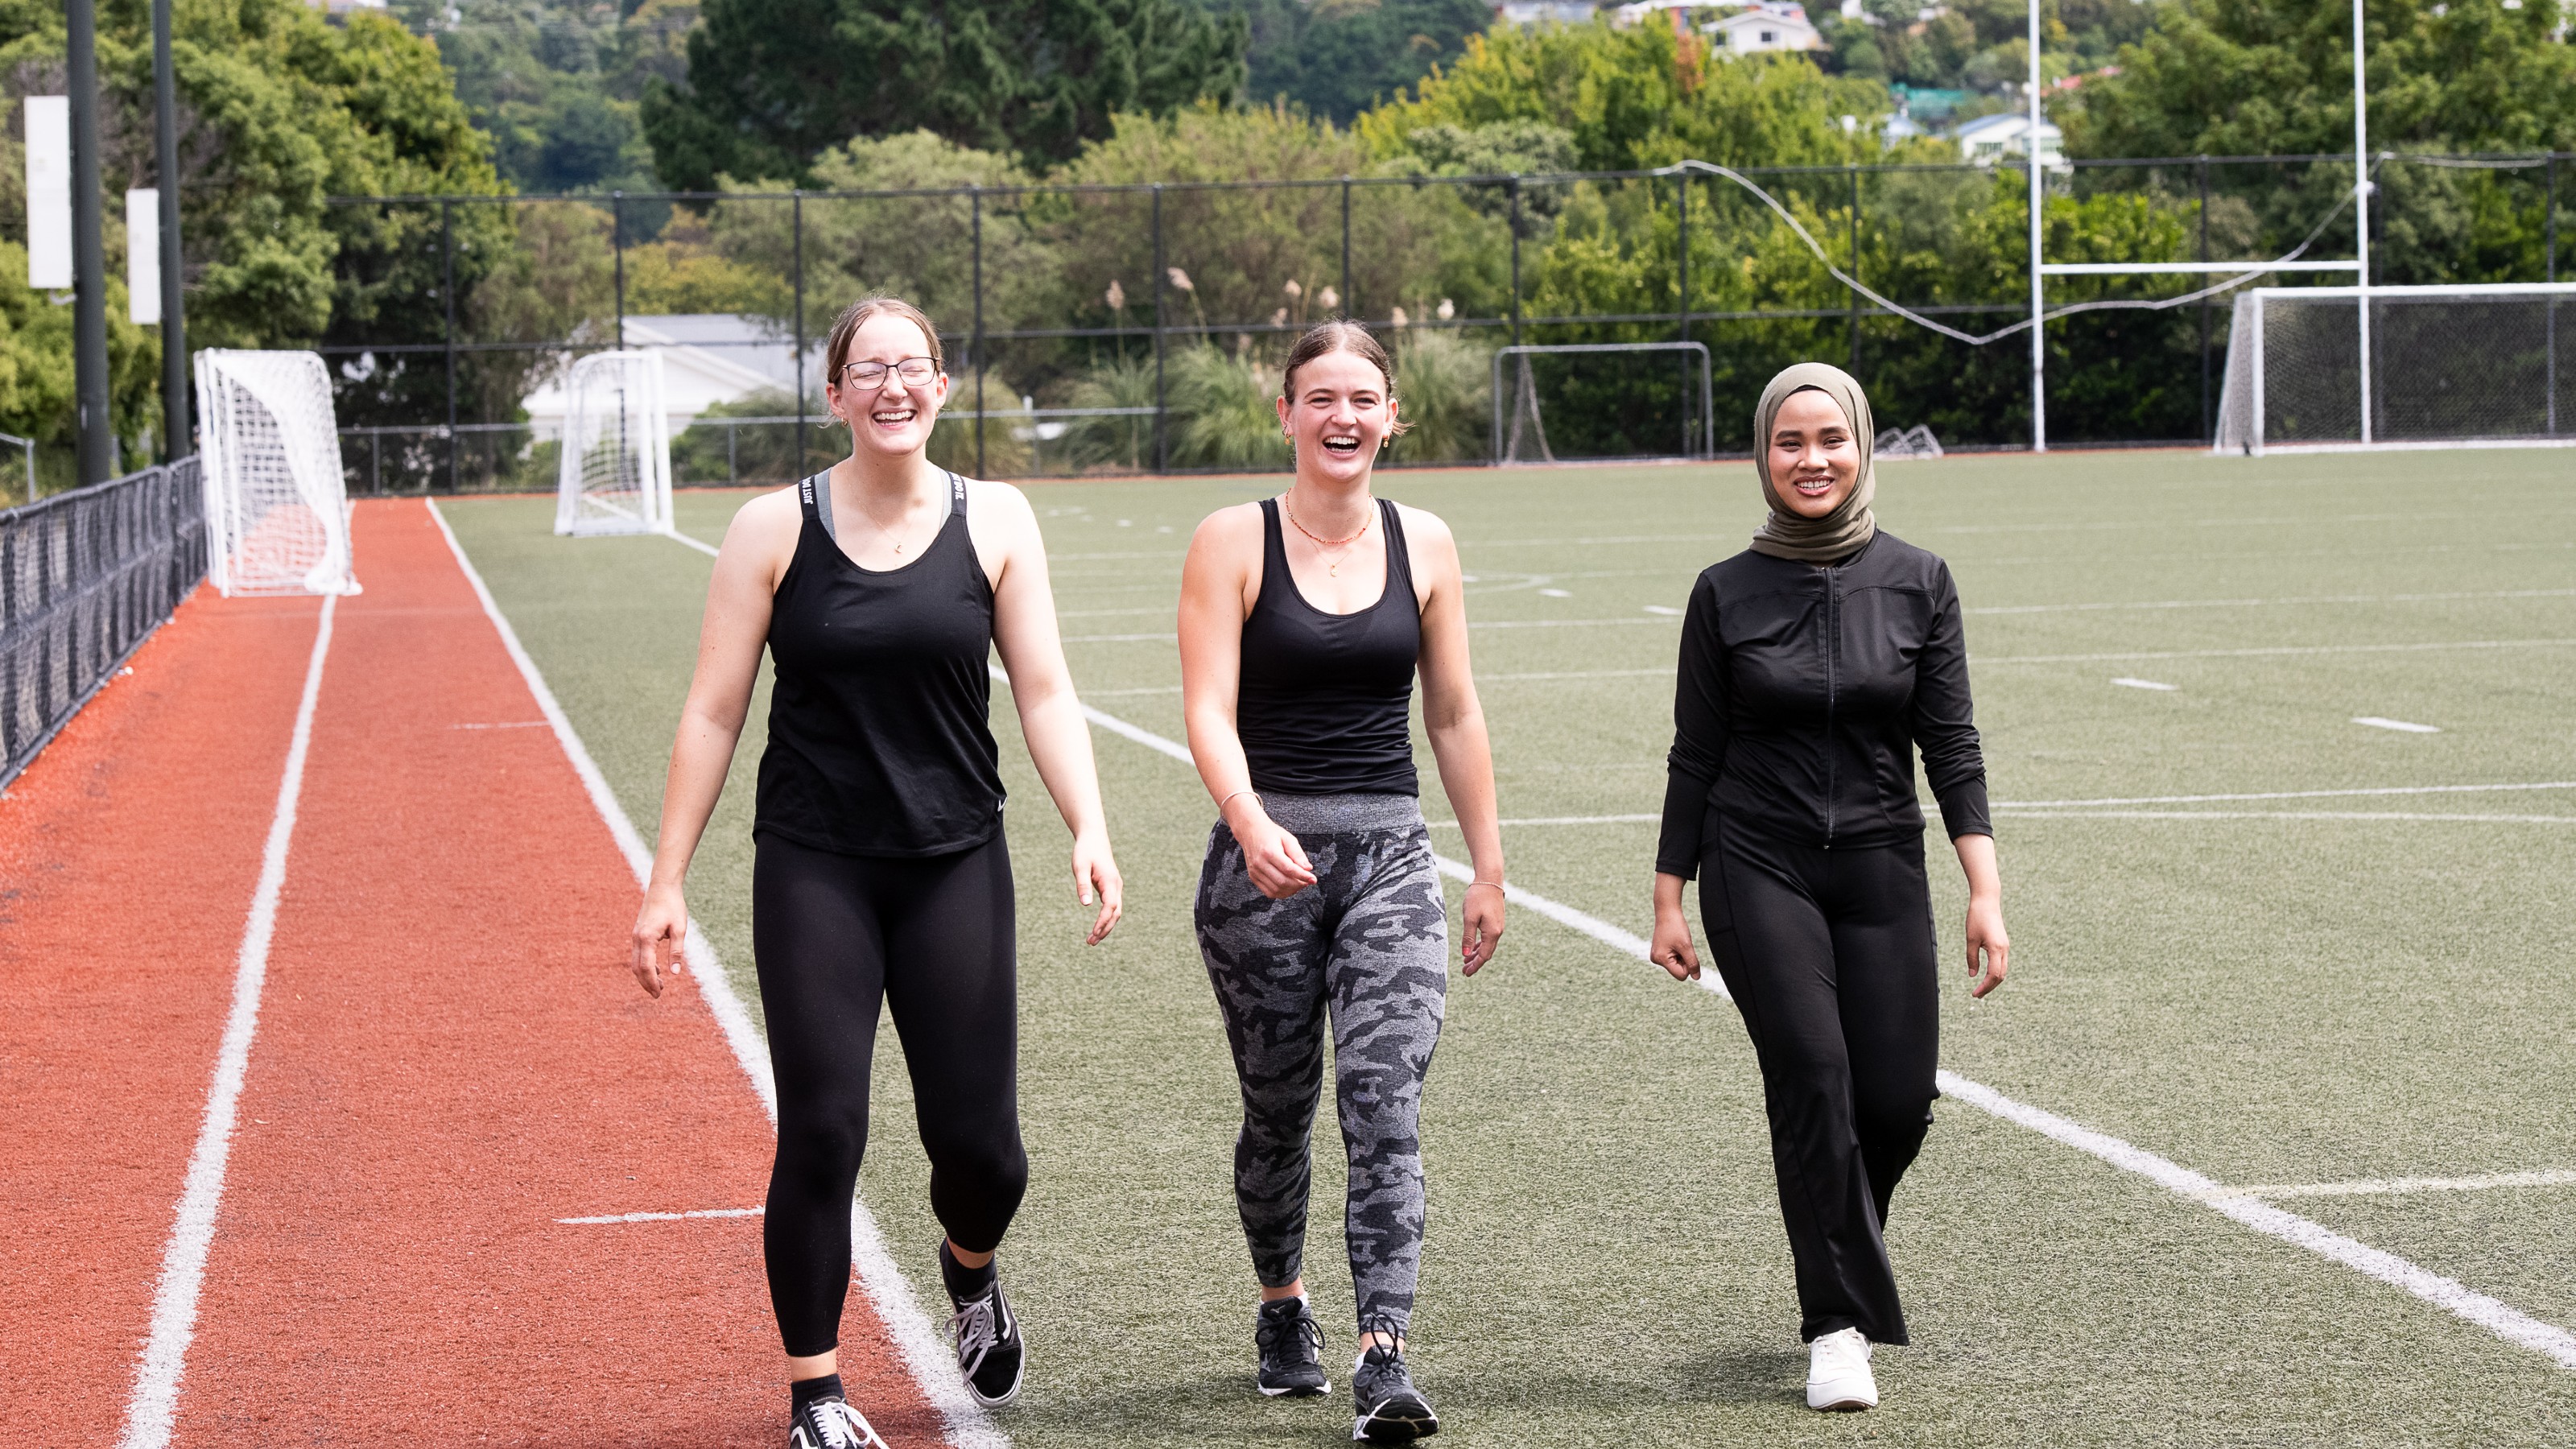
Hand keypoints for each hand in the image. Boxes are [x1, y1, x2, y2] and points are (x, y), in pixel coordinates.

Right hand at [631, 883, 688, 997]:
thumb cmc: (673, 906)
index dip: (651, 982)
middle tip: (657, 995)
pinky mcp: (638, 933)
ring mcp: (635, 936)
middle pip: (637, 968)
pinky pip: (638, 954)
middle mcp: (637, 938)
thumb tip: (675, 973)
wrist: (662, 887)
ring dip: (645, 975)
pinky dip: (644, 965)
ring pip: (635, 962)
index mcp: (647, 938)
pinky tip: (657, 970)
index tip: (658, 994)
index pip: (646, 967)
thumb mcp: (680, 929)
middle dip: (646, 983)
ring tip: (659, 986)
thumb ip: (677, 951)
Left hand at [1072, 830, 1123, 944]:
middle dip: (1105, 929)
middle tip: (1090, 942)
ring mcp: (1115, 888)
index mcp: (1110, 881)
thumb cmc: (1085, 851)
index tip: (1093, 933)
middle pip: (1115, 913)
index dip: (1102, 922)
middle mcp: (1116, 886)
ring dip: (1106, 926)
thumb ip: (1083, 885)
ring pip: (1115, 912)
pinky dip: (1106, 919)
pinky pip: (1112, 907)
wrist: (1094, 838)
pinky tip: (1097, 927)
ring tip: (1091, 939)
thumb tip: (1085, 905)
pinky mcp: (1111, 888)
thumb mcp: (1080, 867)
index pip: (1110, 907)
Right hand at [1227, 802, 1316, 899]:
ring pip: (1276, 890)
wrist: (1250, 831)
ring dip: (1291, 890)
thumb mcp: (1288, 838)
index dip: (1303, 876)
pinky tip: (1289, 887)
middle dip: (1298, 884)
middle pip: (1282, 882)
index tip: (1313, 879)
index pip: (1289, 869)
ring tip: (1299, 883)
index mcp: (1269, 851)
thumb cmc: (1270, 833)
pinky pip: (1269, 892)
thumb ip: (1298, 854)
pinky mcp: (1253, 877)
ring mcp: (1255, 871)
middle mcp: (1260, 863)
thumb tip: (1308, 869)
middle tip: (1307, 881)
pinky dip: (1281, 893)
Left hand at [1460, 881, 1505, 974]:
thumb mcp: (1469, 917)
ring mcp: (1498, 926)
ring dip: (1477, 954)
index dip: (1475, 966)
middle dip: (1475, 962)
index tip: (1466, 973)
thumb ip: (1468, 936)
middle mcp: (1498, 931)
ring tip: (1466, 961)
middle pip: (1487, 952)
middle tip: (1464, 971)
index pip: (1484, 955)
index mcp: (1492, 933)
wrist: (1490, 880)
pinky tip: (1473, 947)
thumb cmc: (1478, 897)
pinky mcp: (1495, 921)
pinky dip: (1480, 944)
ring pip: (1488, 945)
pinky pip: (1488, 938)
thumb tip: (1466, 954)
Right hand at [1651, 903, 1700, 981]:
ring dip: (1681, 955)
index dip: (1689, 965)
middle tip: (1681, 944)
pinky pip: (1673, 959)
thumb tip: (1696, 978)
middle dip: (1684, 959)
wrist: (1667, 912)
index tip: (1686, 951)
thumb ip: (1692, 963)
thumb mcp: (1687, 946)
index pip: (1681, 975)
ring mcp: (1657, 956)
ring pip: (1677, 965)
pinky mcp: (1659, 952)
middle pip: (1679, 970)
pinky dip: (1678, 952)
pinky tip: (1675, 942)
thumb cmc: (1676, 927)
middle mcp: (1656, 960)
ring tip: (1678, 942)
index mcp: (1661, 959)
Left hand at [1964, 893, 2008, 997]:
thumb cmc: (1977, 918)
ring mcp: (2005, 947)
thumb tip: (1972, 975)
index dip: (1985, 987)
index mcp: (1997, 949)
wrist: (1987, 901)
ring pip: (2002, 970)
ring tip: (1981, 989)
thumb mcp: (1970, 939)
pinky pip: (2001, 963)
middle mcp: (2004, 949)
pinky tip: (1986, 976)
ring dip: (1993, 981)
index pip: (1993, 975)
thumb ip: (1972, 958)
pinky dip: (1995, 972)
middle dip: (1989, 987)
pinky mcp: (2003, 944)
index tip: (1975, 994)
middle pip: (2000, 975)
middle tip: (1977, 995)